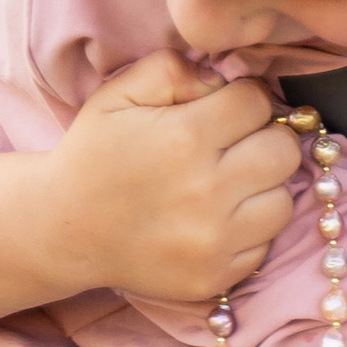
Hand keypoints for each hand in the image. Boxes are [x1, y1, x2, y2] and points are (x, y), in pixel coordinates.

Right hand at [41, 52, 304, 305]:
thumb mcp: (117, 94)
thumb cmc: (94, 154)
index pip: (257, 102)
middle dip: (263, 138)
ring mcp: (213, 241)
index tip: (223, 110)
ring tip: (228, 183)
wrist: (63, 229)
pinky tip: (215, 217)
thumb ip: (172, 69)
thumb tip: (222, 81)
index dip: (243, 99)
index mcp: (184, 138)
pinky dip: (249, 228)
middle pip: (283, 151)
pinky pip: (265, 244)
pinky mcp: (215, 276)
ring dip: (262, 186)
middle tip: (235, 144)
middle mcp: (206, 191)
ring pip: (283, 200)